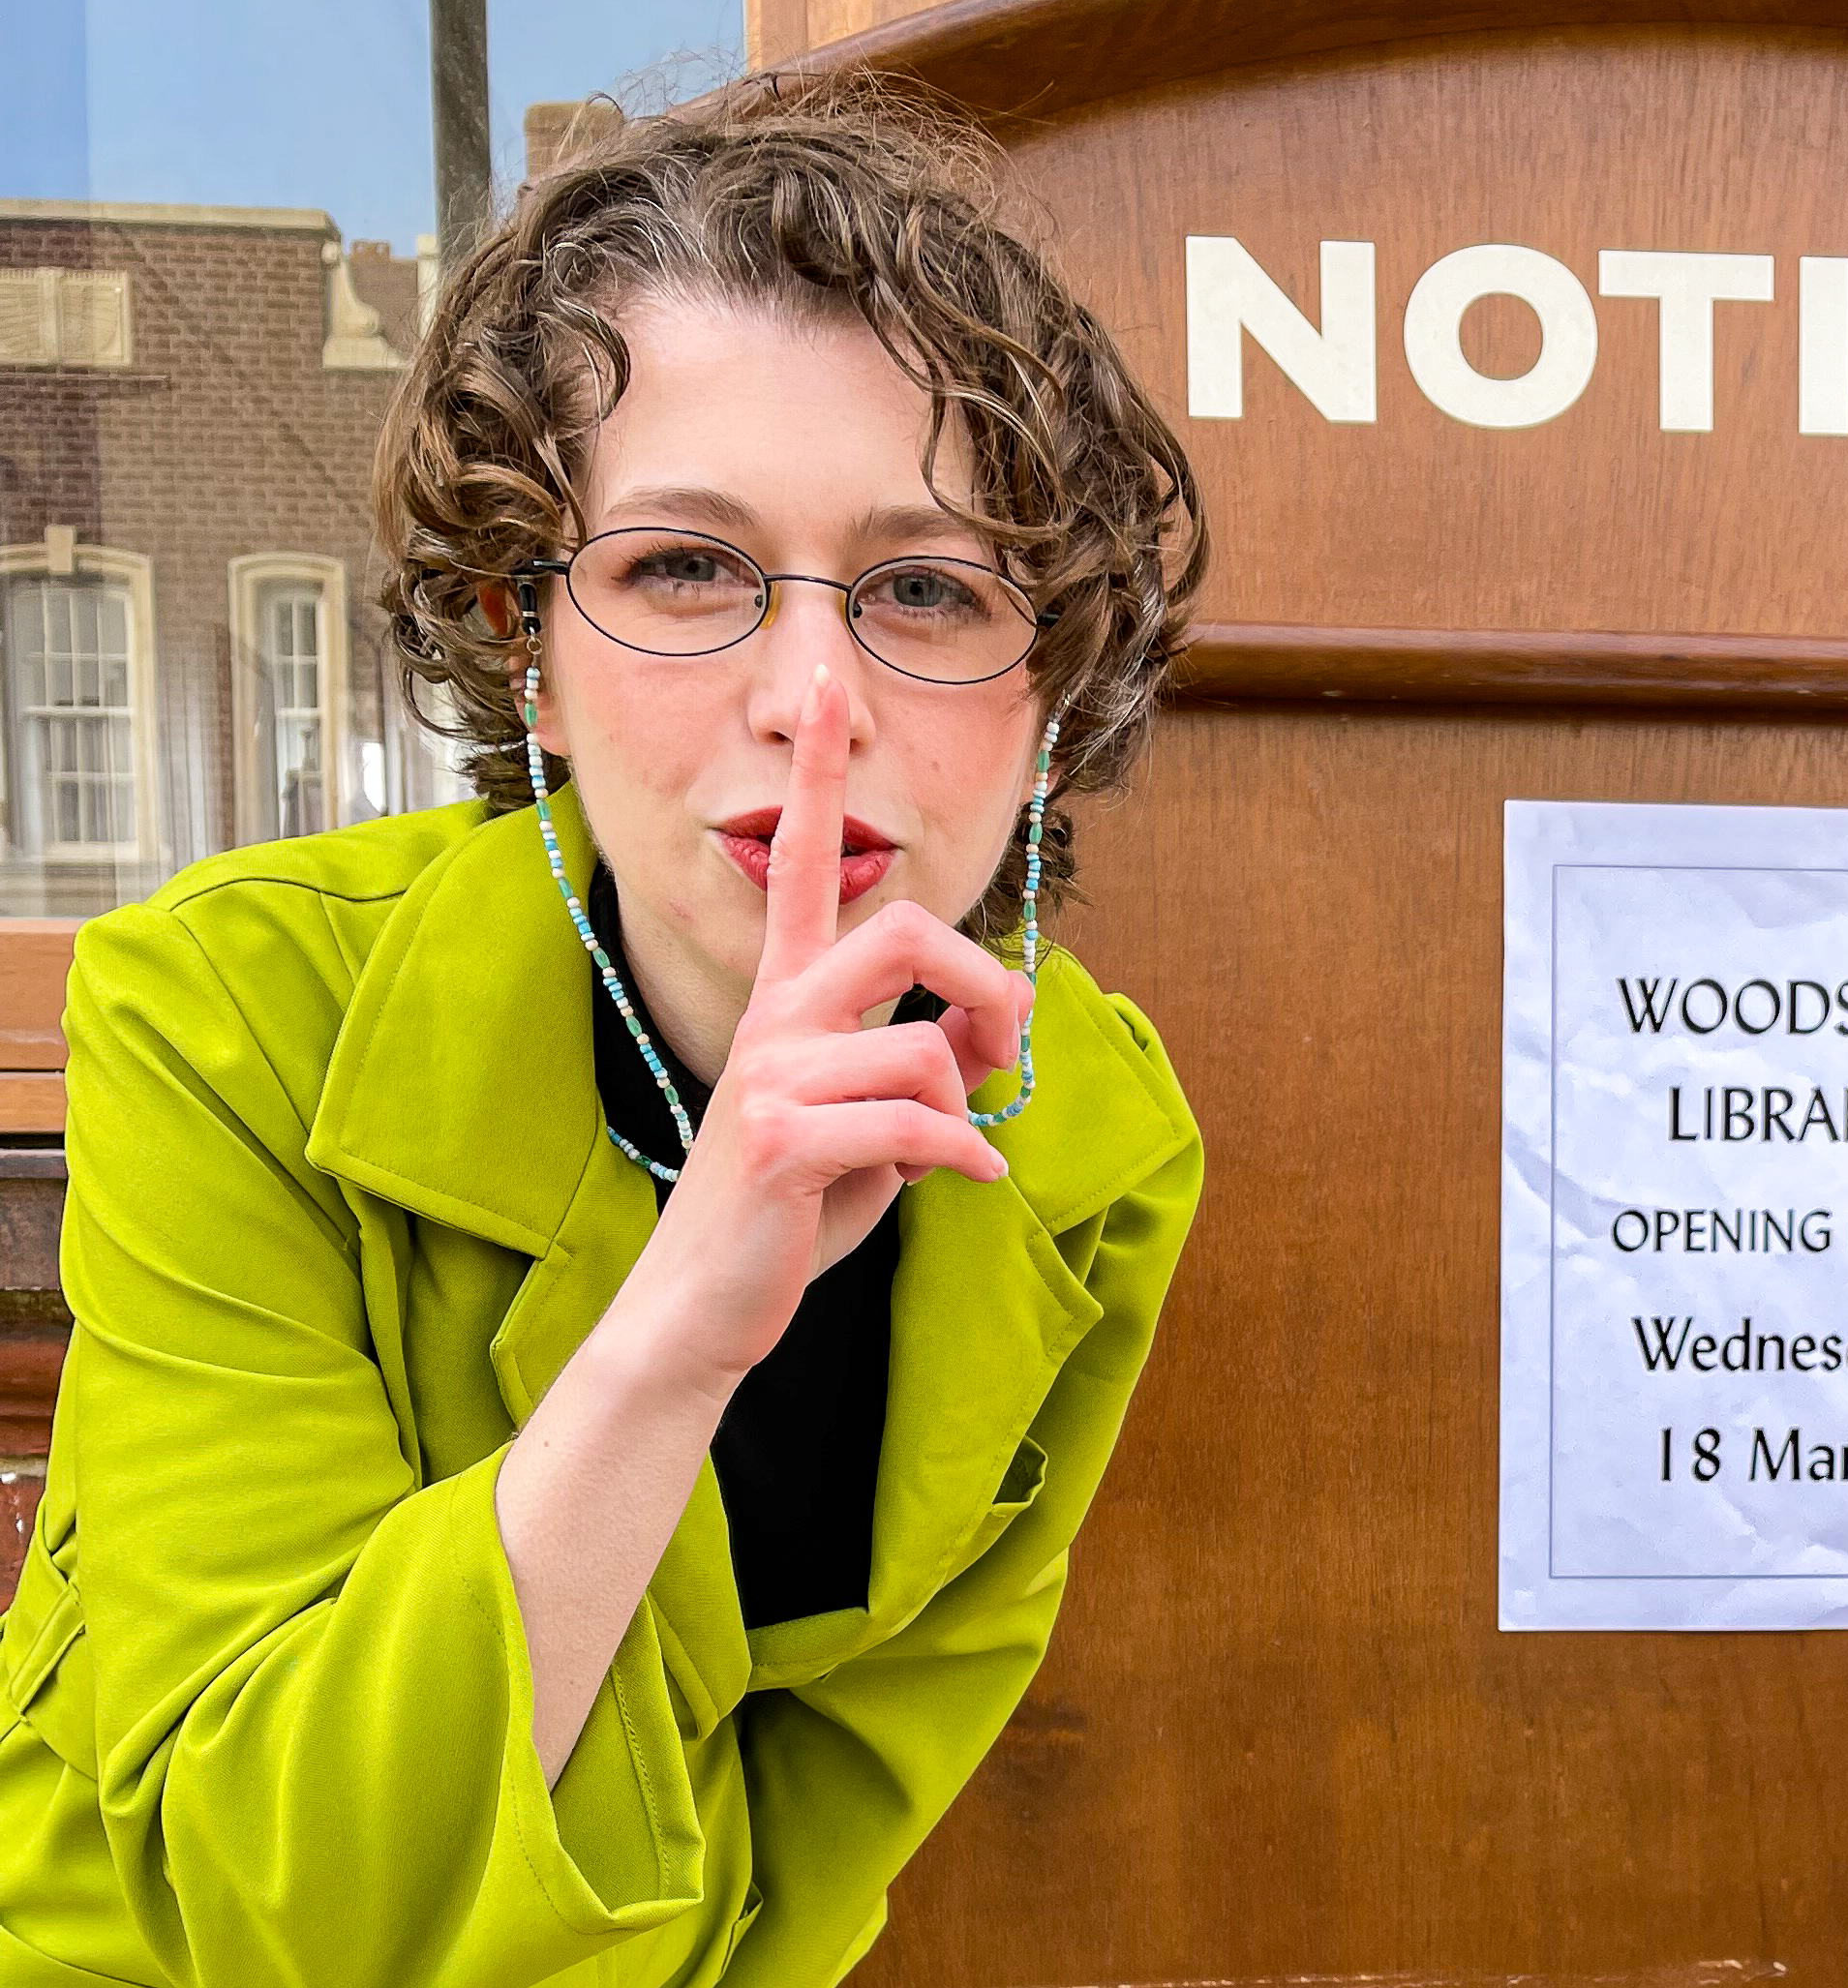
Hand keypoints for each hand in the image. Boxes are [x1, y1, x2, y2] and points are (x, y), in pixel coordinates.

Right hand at [640, 663, 1034, 1386]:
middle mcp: (774, 1018)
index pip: (808, 864)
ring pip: (924, 1054)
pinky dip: (964, 1160)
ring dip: (962, 1113)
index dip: (818, 774)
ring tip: (947, 1155)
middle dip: (982, 985)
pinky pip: (918, 1126)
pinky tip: (971, 1182)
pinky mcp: (781, 1141)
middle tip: (1002, 1048)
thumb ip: (927, 1063)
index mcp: (788, 998)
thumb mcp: (871, 1124)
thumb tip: (994, 1029)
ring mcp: (770, 1075)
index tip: (826, 683)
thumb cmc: (792, 1209)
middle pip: (906, 933)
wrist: (705, 1304)